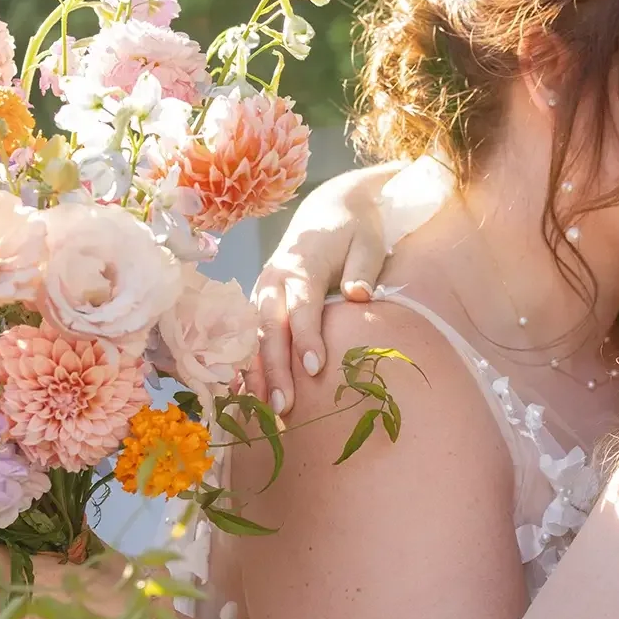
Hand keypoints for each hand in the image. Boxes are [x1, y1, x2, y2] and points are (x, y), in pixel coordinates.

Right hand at [253, 164, 399, 414]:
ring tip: (266, 411)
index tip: (315, 369)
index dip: (306, 338)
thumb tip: (359, 296)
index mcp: (302, 265)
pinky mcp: (260, 300)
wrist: (329, 208)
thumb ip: (363, 270)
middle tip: (284, 406)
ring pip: (254, 337)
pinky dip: (249, 365)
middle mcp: (275, 279)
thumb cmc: (354, 230)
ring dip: (257, 373)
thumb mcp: (368, 242)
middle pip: (270, 329)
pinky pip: (250, 337)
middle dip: (275, 369)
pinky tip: (251, 396)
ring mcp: (262, 290)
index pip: (302, 307)